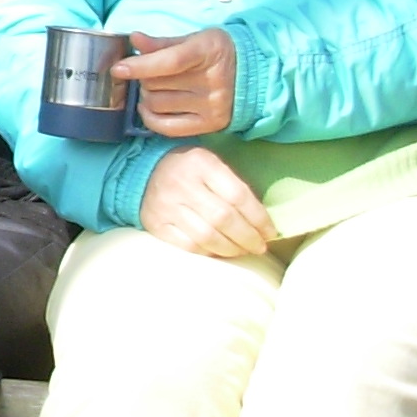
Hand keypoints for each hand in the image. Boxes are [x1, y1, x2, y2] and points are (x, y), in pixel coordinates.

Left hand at [116, 27, 237, 136]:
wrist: (253, 75)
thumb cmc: (216, 53)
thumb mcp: (193, 40)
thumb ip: (162, 43)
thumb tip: (134, 39)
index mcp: (208, 52)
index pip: (169, 62)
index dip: (140, 65)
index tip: (118, 69)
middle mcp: (213, 81)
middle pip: (157, 84)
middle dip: (144, 78)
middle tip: (150, 74)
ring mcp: (212, 106)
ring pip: (157, 104)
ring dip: (146, 96)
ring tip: (156, 88)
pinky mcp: (210, 125)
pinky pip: (167, 126)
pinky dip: (150, 117)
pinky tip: (150, 107)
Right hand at [139, 147, 275, 257]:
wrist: (145, 171)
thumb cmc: (191, 169)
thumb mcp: (213, 164)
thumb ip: (234, 186)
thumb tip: (263, 222)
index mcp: (202, 163)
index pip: (238, 196)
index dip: (259, 218)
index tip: (271, 232)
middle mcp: (183, 184)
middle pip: (223, 219)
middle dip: (247, 238)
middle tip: (260, 247)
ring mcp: (166, 206)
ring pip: (206, 236)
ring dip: (231, 249)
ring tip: (243, 251)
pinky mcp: (155, 224)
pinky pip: (187, 246)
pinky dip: (208, 253)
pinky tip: (219, 252)